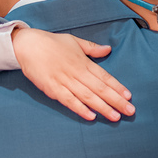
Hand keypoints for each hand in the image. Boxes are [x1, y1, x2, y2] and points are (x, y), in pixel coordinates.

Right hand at [11, 28, 134, 121]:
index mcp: (83, 61)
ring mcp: (64, 81)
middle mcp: (76, 72)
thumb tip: (108, 49)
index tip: (129, 96)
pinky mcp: (52, 89)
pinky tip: (91, 116)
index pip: (104, 76)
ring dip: (103, 107)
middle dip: (116, 101)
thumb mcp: (74, 41)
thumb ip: (92, 48)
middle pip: (100, 89)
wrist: (27, 45)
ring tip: (115, 117)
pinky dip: (80, 108)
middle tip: (130, 111)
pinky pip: (68, 101)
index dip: (117, 87)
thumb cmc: (51, 42)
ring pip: (87, 97)